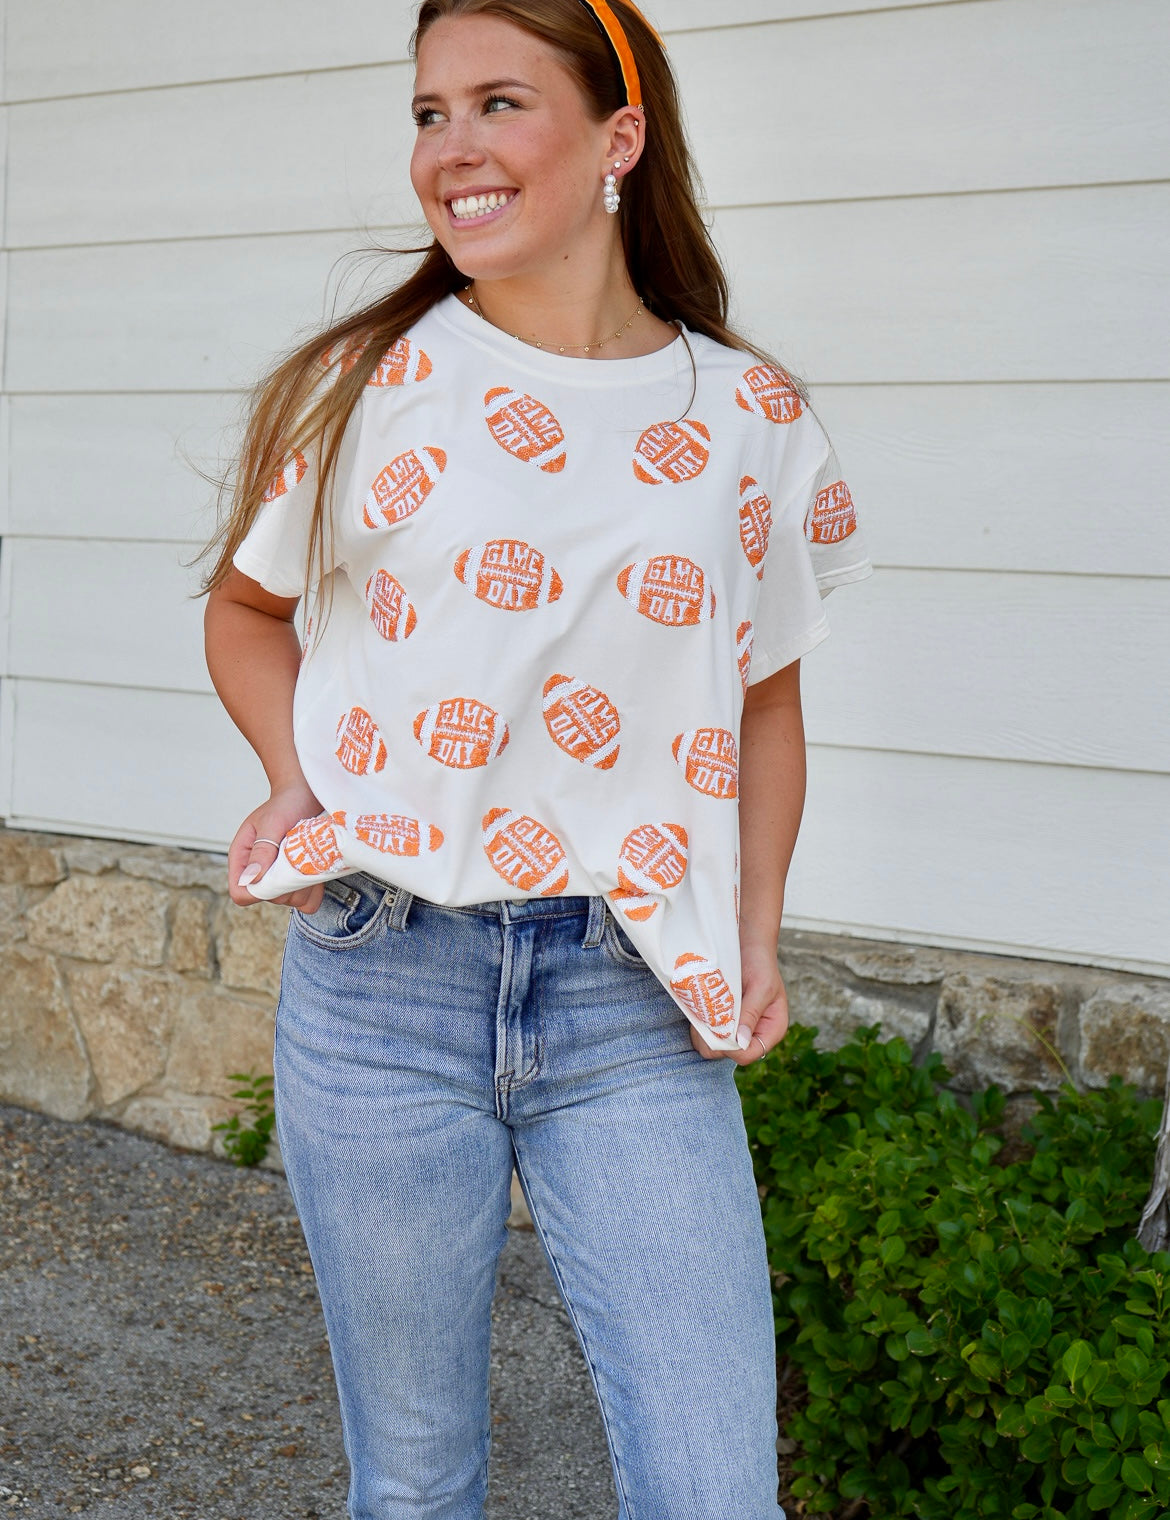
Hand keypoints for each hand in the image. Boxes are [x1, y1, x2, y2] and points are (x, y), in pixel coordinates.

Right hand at [227, 784, 325, 911]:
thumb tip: (251, 878)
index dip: (259, 890)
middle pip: (269, 899)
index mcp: (243, 857)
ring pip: (290, 901)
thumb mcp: (272, 822)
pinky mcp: (300, 878)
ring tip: (310, 861)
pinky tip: (319, 873)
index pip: (240, 892)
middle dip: (287, 885)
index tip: (278, 873)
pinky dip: (315, 891)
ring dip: (304, 887)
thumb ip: (262, 850)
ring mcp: (281, 876)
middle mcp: (260, 870)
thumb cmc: (286, 802)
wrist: (308, 794)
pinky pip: (307, 901)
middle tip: (300, 859)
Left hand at [687, 938, 789, 1063]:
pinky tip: (698, 1009)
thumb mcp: (760, 987)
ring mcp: (737, 1028)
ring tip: (701, 1011)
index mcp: (771, 1029)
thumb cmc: (759, 963)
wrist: (748, 943)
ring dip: (703, 1032)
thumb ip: (751, 1014)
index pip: (749, 1054)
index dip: (731, 1047)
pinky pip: (707, 1032)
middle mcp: (754, 1033)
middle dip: (714, 1039)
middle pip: (729, 1054)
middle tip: (705, 1016)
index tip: (718, 1027)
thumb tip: (740, 1042)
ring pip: (714, 1046)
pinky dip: (699, 1025)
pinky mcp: (723, 1019)